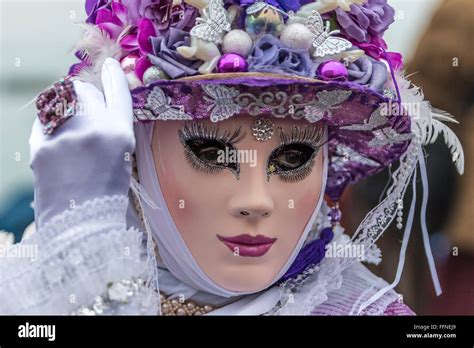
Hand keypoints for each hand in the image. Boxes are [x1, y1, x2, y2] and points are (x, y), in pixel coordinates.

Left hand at [30, 58, 134, 227]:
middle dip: (85, 95)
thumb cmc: (108, 196)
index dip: (114, 77)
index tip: (109, 65)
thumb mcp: (122, 159)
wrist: (80, 226)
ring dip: (65, 108)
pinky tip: (55, 138)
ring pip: (60, 103)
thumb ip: (113, 130)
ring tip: (69, 129)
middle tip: (85, 109)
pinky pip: (43, 122)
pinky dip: (49, 124)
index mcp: (119, 135)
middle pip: (84, 92)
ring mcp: (64, 138)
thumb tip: (99, 107)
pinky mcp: (40, 147)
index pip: (118, 94)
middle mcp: (93, 130)